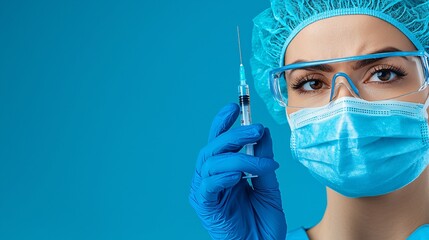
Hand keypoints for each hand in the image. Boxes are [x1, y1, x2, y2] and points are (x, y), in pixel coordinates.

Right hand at [189, 103, 286, 239]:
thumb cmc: (262, 222)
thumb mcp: (268, 185)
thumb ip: (262, 160)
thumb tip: (263, 133)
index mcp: (223, 170)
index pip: (219, 140)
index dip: (223, 122)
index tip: (236, 107)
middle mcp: (210, 177)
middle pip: (213, 147)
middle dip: (235, 135)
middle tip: (257, 130)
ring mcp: (205, 191)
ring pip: (212, 162)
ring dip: (238, 158)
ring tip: (262, 163)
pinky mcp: (205, 205)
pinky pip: (208, 185)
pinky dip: (222, 176)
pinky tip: (238, 176)